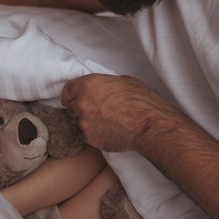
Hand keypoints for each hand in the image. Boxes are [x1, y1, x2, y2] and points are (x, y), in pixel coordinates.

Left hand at [61, 74, 177, 151]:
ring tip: (105, 122)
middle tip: (96, 110)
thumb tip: (98, 89)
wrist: (151, 126)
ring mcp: (84, 122)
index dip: (73, 94)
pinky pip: (86, 135)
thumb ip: (102, 84)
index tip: (76, 98)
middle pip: (71, 106)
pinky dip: (94, 133)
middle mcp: (81, 102)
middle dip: (80, 108)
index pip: (67, 90)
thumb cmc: (142, 101)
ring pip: (78, 121)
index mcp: (87, 84)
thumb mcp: (121, 81)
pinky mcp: (89, 138)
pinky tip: (108, 130)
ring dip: (86, 121)